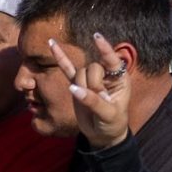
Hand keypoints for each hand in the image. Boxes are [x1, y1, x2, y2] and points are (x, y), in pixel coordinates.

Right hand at [48, 33, 135, 150]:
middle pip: (92, 68)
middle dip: (92, 84)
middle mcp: (105, 74)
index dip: (104, 49)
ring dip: (81, 87)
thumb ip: (93, 101)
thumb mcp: (108, 115)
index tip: (95, 37)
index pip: (112, 60)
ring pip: (79, 72)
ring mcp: (90, 79)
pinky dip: (60, 58)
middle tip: (98, 100)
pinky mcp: (76, 85)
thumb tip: (74, 89)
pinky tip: (52, 44)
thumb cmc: (112, 123)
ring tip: (89, 102)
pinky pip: (67, 69)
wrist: (102, 134)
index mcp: (119, 78)